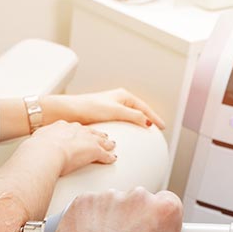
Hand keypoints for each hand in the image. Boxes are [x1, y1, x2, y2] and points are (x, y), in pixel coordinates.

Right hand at [29, 120, 116, 175]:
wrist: (46, 151)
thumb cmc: (39, 148)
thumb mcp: (37, 140)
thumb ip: (40, 141)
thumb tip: (35, 146)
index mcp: (62, 126)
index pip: (74, 128)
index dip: (79, 131)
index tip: (81, 132)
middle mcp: (77, 130)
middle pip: (90, 131)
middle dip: (97, 134)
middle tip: (102, 136)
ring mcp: (87, 140)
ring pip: (101, 140)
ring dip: (107, 143)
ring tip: (111, 145)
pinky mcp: (94, 151)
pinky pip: (105, 154)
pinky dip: (109, 157)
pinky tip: (112, 159)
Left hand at [42, 89, 164, 129]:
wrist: (69, 111)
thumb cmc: (89, 107)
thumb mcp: (115, 111)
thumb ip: (133, 115)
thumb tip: (146, 122)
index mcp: (123, 96)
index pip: (144, 107)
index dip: (154, 117)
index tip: (162, 127)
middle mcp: (117, 100)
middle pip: (138, 111)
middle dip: (148, 119)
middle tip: (157, 129)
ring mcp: (111, 108)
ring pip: (129, 117)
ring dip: (138, 123)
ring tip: (144, 132)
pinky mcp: (103, 117)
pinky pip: (120, 123)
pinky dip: (127, 128)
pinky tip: (126, 135)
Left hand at [50, 189, 217, 231]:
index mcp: (165, 210)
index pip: (167, 204)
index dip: (160, 224)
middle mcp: (135, 198)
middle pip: (139, 202)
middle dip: (135, 221)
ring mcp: (105, 200)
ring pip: (112, 203)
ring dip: (111, 220)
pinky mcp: (79, 206)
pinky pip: (87, 207)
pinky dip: (87, 222)